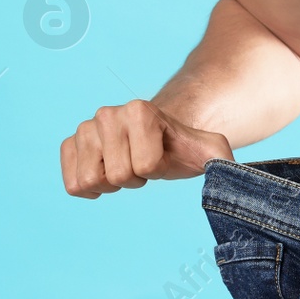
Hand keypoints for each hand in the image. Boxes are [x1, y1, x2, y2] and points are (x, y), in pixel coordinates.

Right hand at [60, 99, 232, 198]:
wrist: (156, 137)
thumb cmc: (180, 147)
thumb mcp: (208, 149)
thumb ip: (222, 158)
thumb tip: (229, 173)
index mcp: (139, 110)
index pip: (144, 166)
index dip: (157, 171)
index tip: (161, 158)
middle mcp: (107, 113)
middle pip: (116, 175)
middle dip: (133, 179)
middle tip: (142, 165)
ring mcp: (85, 128)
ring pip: (90, 180)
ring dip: (110, 183)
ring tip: (124, 167)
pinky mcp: (70, 144)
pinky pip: (72, 183)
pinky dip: (90, 187)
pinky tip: (104, 174)